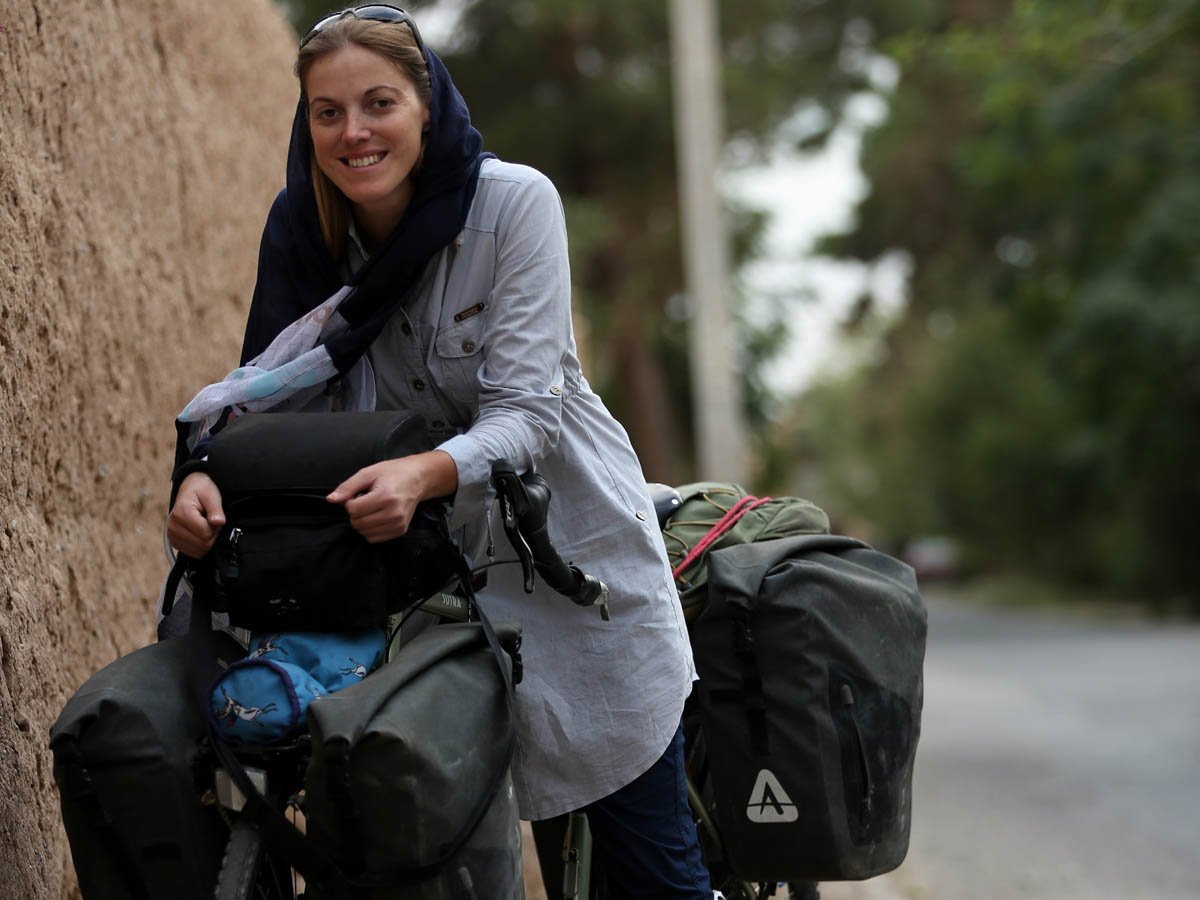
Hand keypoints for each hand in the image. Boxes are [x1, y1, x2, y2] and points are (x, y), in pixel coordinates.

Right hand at [167, 472, 225, 558]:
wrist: (190, 489)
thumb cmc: (201, 490)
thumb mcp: (211, 495)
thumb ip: (216, 509)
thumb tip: (218, 522)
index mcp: (181, 513)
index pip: (206, 533)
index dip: (215, 527)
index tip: (213, 517)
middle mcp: (173, 526)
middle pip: (203, 544)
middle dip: (212, 534)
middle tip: (210, 521)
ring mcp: (172, 536)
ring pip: (199, 551)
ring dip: (207, 540)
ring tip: (204, 525)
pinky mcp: (174, 542)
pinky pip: (194, 553)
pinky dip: (200, 545)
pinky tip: (199, 532)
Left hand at [327, 451, 457, 543]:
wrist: (418, 479)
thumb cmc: (392, 473)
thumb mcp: (368, 473)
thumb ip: (347, 487)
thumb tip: (330, 500)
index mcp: (386, 496)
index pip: (353, 510)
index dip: (350, 502)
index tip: (359, 494)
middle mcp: (394, 513)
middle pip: (358, 523)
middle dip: (356, 513)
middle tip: (366, 501)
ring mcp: (399, 524)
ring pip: (364, 533)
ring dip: (363, 522)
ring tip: (373, 508)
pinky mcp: (400, 531)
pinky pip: (374, 538)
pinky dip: (370, 529)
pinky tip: (377, 516)